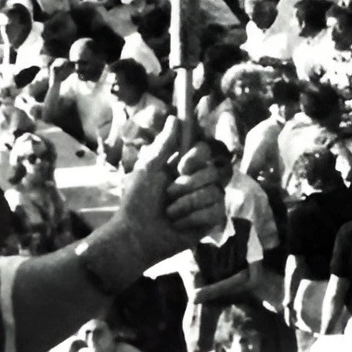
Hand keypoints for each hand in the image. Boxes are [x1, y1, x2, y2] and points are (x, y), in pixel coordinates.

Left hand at [110, 115, 224, 267]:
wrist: (136, 234)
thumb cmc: (137, 202)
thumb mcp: (148, 169)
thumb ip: (164, 144)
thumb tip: (174, 117)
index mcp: (184, 168)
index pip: (205, 151)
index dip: (197, 157)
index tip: (182, 165)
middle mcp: (198, 182)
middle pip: (212, 172)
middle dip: (187, 186)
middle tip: (168, 196)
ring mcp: (207, 202)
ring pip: (214, 193)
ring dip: (186, 204)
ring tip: (170, 213)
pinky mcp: (211, 221)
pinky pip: (215, 213)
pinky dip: (192, 219)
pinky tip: (179, 224)